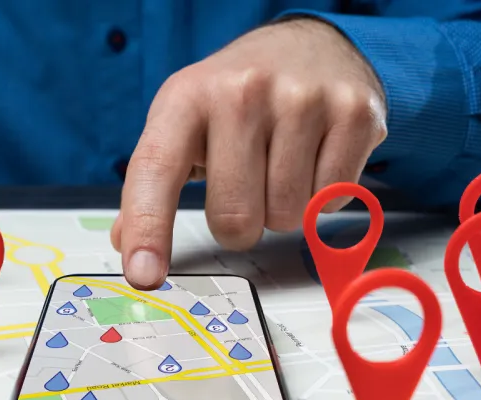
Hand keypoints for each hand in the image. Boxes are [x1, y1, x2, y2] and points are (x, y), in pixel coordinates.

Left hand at [111, 17, 387, 289]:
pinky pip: (331, 202)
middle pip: (234, 218)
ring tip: (282, 165)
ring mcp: (302, 99)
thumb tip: (127, 243)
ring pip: (287, 216)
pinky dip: (322, 199)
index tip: (144, 274)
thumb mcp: (183, 122)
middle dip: (240, 224)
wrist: (310, 44)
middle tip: (246, 187)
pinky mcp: (354, 113)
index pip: (156, 171)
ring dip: (283, 210)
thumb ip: (151, 184)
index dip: (149, 228)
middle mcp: (242, 91)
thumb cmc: (238, 96)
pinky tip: (315, 160)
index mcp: (186, 97)